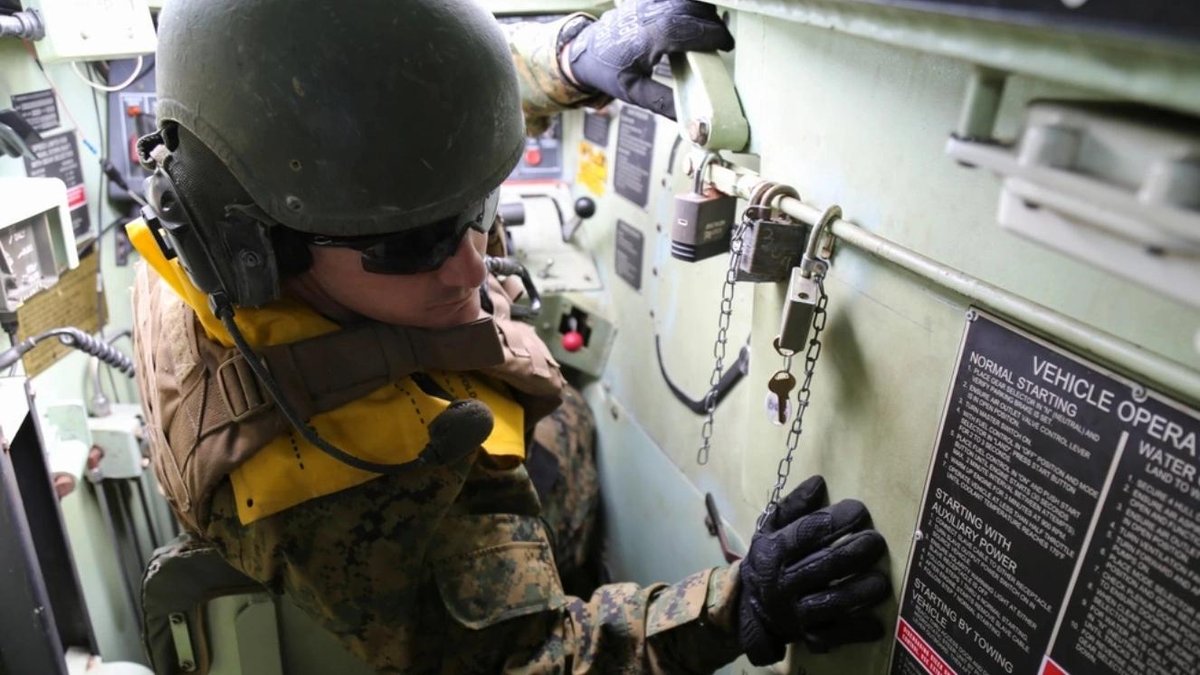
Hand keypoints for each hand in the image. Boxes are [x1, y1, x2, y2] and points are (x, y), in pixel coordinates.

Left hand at [566, 0, 733, 118]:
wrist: (585, 51)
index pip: (690, 31)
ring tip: (711, 31)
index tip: (727, 46)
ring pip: (688, 0)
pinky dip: (690, 6)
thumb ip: (664, 103)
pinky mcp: (647, 0)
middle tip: (723, 42)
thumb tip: (690, 120)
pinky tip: (696, 18)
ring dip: (704, 13)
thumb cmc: (608, 71)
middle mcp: (650, 15)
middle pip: (694, 11)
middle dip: (714, 25)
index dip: (713, 36)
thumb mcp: (634, 92)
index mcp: (649, 38)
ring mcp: (648, 3)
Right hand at [737, 475, 890, 665]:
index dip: (834, 521)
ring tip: (882, 582)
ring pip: (830, 602)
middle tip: (876, 541)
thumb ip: (794, 506)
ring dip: (858, 592)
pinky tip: (877, 623)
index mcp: (773, 552)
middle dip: (852, 553)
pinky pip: (835, 634)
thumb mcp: (772, 529)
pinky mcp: (810, 635)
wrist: (752, 606)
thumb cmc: (771, 559)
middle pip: (821, 567)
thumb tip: (819, 482)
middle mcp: (782, 583)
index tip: (859, 511)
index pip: (805, 534)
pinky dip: (856, 630)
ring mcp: (796, 612)